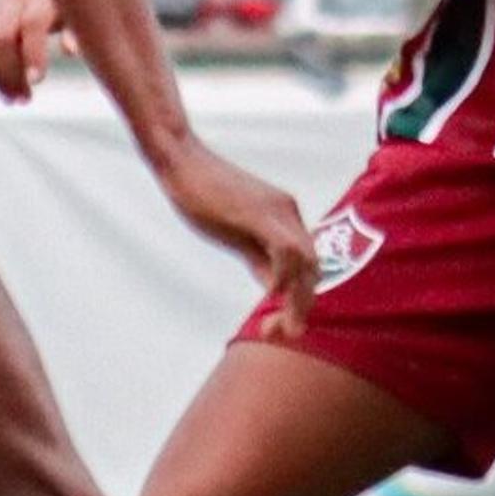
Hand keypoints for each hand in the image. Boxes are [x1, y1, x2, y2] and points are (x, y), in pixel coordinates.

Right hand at [0, 0, 66, 100]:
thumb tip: (70, 51)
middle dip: (10, 74)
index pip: (32, 24)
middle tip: (22, 101)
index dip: (32, 53)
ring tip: (10, 99)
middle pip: (3, 37)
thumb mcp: (81, 18)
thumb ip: (76, 33)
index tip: (36, 82)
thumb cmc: (73, 9)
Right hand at [155, 139, 317, 340]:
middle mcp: (290, 212)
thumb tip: (277, 289)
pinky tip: (271, 296)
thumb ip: (260, 257)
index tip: (282, 325)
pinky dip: (284, 277)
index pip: (308, 266)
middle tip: (283, 333)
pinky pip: (285, 250)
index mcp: (287, 217)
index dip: (301, 299)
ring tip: (283, 328)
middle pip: (313, 267)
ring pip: (305, 262)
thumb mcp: (237, 234)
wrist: (181, 161)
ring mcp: (277, 211)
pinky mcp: (259, 212)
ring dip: (298, 300)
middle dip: (303, 305)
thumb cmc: (203, 196)